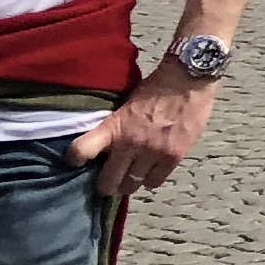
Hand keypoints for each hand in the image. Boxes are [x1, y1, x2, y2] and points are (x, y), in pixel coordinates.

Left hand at [68, 68, 219, 200]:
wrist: (188, 79)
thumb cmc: (156, 87)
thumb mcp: (126, 104)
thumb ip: (115, 127)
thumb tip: (105, 148)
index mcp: (114, 126)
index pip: (82, 150)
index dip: (76, 158)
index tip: (77, 161)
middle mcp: (130, 143)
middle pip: (107, 183)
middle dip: (107, 184)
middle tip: (110, 180)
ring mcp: (152, 152)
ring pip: (132, 185)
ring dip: (131, 181)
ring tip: (134, 174)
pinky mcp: (173, 156)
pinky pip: (155, 181)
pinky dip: (151, 178)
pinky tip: (152, 169)